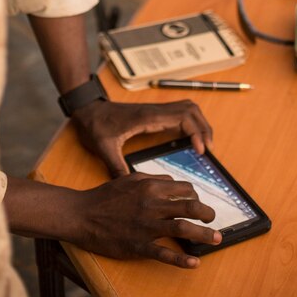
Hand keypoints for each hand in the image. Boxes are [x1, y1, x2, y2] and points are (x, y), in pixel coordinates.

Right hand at [63, 172, 220, 266]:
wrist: (82, 214)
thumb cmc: (105, 196)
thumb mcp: (130, 178)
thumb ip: (152, 179)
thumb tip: (172, 182)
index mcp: (150, 186)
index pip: (184, 189)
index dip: (196, 196)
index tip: (199, 203)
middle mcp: (152, 204)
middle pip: (189, 207)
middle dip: (207, 213)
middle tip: (214, 220)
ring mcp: (146, 226)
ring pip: (182, 228)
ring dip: (203, 234)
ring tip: (216, 239)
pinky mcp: (138, 245)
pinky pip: (164, 254)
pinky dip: (181, 260)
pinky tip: (194, 264)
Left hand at [71, 99, 212, 176]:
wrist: (87, 109)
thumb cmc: (95, 125)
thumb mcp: (104, 148)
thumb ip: (116, 166)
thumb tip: (128, 188)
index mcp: (147, 118)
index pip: (182, 117)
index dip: (196, 132)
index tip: (201, 150)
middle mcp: (154, 111)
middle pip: (191, 110)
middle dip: (204, 127)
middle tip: (209, 149)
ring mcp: (154, 110)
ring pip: (187, 108)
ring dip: (199, 122)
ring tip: (204, 143)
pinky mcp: (153, 113)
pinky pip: (179, 112)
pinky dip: (190, 122)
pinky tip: (190, 138)